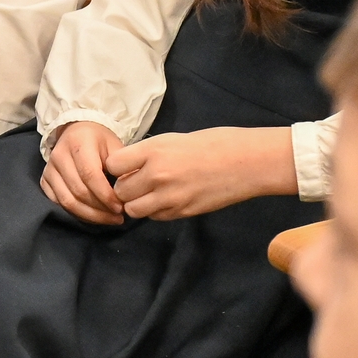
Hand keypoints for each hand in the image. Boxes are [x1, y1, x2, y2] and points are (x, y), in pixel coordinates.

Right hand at [41, 120, 125, 223]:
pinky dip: (77, 214)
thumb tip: (130, 194)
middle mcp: (59, 155)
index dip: (105, 195)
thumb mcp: (116, 147)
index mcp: (78, 143)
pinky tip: (93, 216)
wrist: (78, 133)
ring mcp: (49, 169)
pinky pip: (58, 203)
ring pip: (66, 201)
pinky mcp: (45, 180)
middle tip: (118, 217)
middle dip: (100, 209)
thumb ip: (123, 168)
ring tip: (108, 218)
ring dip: (90, 215)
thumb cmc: (101, 142)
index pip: (90, 175)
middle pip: (78, 191)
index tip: (120, 207)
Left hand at [107, 127, 297, 220]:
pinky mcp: (184, 211)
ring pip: (134, 209)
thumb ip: (145, 154)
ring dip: (137, 203)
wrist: (247, 161)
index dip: (115, 167)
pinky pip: (156, 217)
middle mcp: (157, 175)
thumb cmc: (211, 144)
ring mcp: (171, 196)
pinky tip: (167, 200)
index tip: (124, 167)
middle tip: (136, 182)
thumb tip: (125, 166)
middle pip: (120, 191)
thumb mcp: (171, 140)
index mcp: (152, 152)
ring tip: (149, 193)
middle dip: (124, 188)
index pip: (111, 166)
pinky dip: (156, 211)